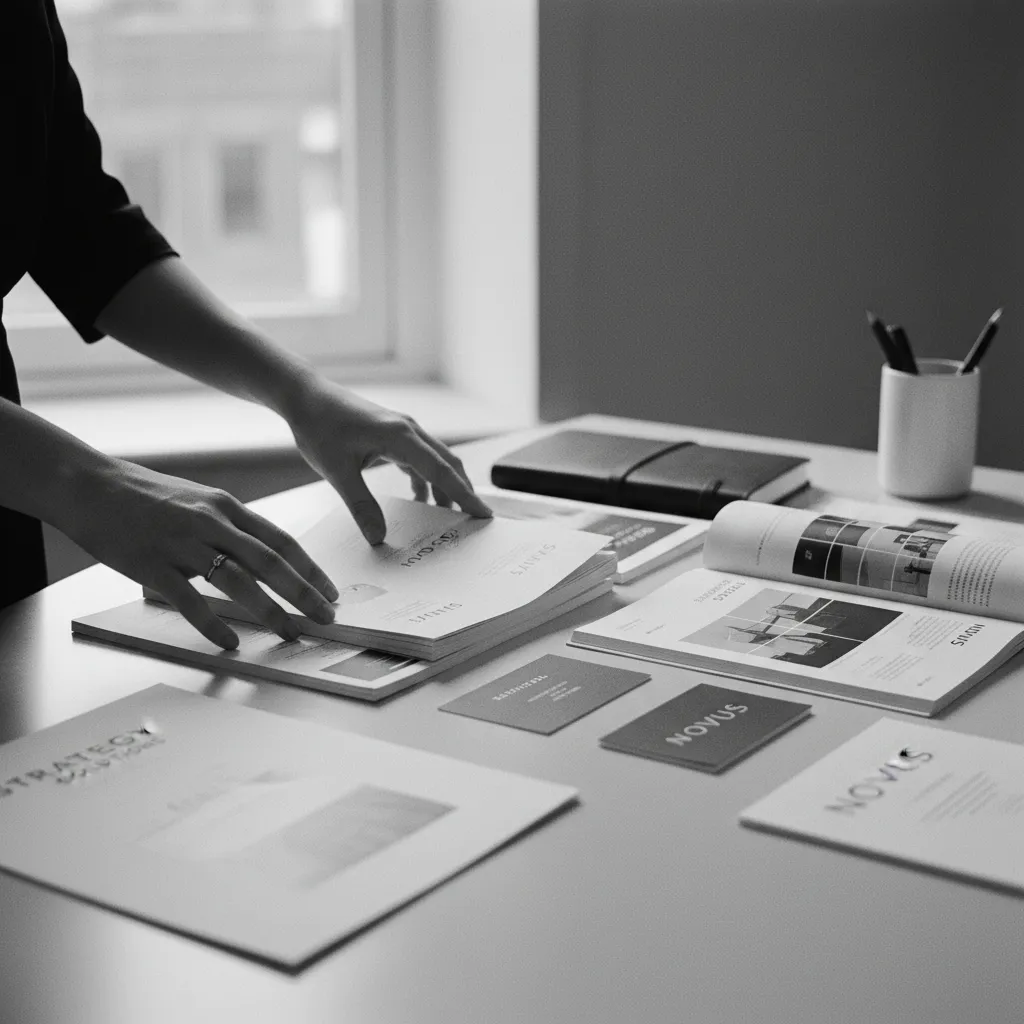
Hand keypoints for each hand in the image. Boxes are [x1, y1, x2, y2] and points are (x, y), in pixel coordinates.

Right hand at [66, 458, 338, 648]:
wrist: (90, 485)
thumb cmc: (145, 495)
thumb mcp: (198, 500)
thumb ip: (230, 525)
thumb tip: (261, 554)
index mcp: (226, 507)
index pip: (281, 540)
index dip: (310, 568)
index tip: (331, 591)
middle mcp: (211, 523)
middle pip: (270, 561)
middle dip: (304, 592)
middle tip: (327, 618)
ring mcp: (182, 543)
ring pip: (237, 580)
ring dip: (269, 610)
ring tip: (290, 633)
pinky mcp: (152, 565)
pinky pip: (189, 600)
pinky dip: (212, 624)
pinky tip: (230, 643)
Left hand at [285, 380, 491, 543]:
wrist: (305, 396)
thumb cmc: (319, 426)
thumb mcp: (337, 471)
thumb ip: (360, 505)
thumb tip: (378, 537)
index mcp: (400, 436)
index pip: (442, 471)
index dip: (464, 495)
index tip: (483, 514)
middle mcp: (408, 430)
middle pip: (448, 464)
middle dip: (463, 492)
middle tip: (476, 519)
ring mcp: (403, 430)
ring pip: (436, 460)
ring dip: (444, 487)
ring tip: (448, 515)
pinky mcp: (393, 433)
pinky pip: (420, 458)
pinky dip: (426, 479)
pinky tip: (420, 497)